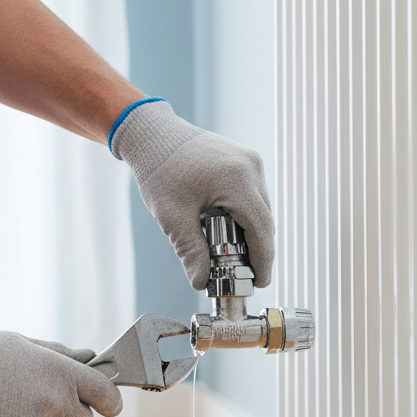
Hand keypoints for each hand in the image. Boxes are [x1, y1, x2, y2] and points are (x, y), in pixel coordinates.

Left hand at [110, 100, 273, 289]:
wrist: (152, 135)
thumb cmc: (159, 170)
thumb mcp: (172, 216)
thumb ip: (190, 251)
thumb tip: (201, 282)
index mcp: (238, 181)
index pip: (261, 230)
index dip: (263, 260)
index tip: (259, 282)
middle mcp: (251, 168)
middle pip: (264, 221)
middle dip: (257, 250)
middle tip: (244, 276)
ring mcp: (250, 161)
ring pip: (260, 208)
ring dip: (251, 233)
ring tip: (234, 256)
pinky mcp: (244, 160)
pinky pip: (253, 195)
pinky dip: (245, 215)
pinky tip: (230, 230)